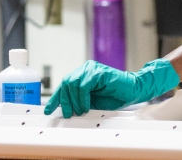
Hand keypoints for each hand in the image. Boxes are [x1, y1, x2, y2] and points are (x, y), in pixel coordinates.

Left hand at [44, 59, 179, 117]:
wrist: (133, 91)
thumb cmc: (115, 96)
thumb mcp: (91, 101)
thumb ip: (78, 101)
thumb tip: (64, 109)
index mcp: (83, 75)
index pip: (64, 85)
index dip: (55, 98)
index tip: (48, 109)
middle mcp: (85, 69)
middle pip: (66, 83)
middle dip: (64, 101)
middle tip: (69, 113)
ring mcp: (92, 69)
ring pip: (72, 83)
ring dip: (74, 101)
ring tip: (81, 110)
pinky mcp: (98, 72)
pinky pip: (84, 85)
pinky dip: (82, 98)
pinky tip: (86, 105)